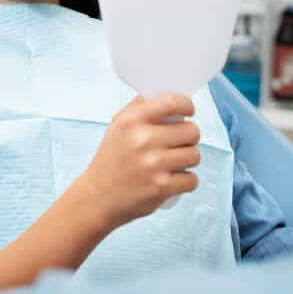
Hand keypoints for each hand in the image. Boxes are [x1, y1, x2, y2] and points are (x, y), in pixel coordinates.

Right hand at [78, 93, 200, 230]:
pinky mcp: (161, 187)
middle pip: (192, 131)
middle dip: (189, 138)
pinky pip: (192, 179)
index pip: (173, 102)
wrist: (97, 197)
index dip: (187, 106)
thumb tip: (168, 96)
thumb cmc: (111, 159)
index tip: (188, 113)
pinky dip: (186, 182)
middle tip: (177, 144)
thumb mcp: (117, 127)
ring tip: (173, 163)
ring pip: (195, 155)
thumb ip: (139, 108)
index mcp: (132, 121)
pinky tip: (172, 180)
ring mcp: (153, 164)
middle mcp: (142, 140)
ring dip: (188, 160)